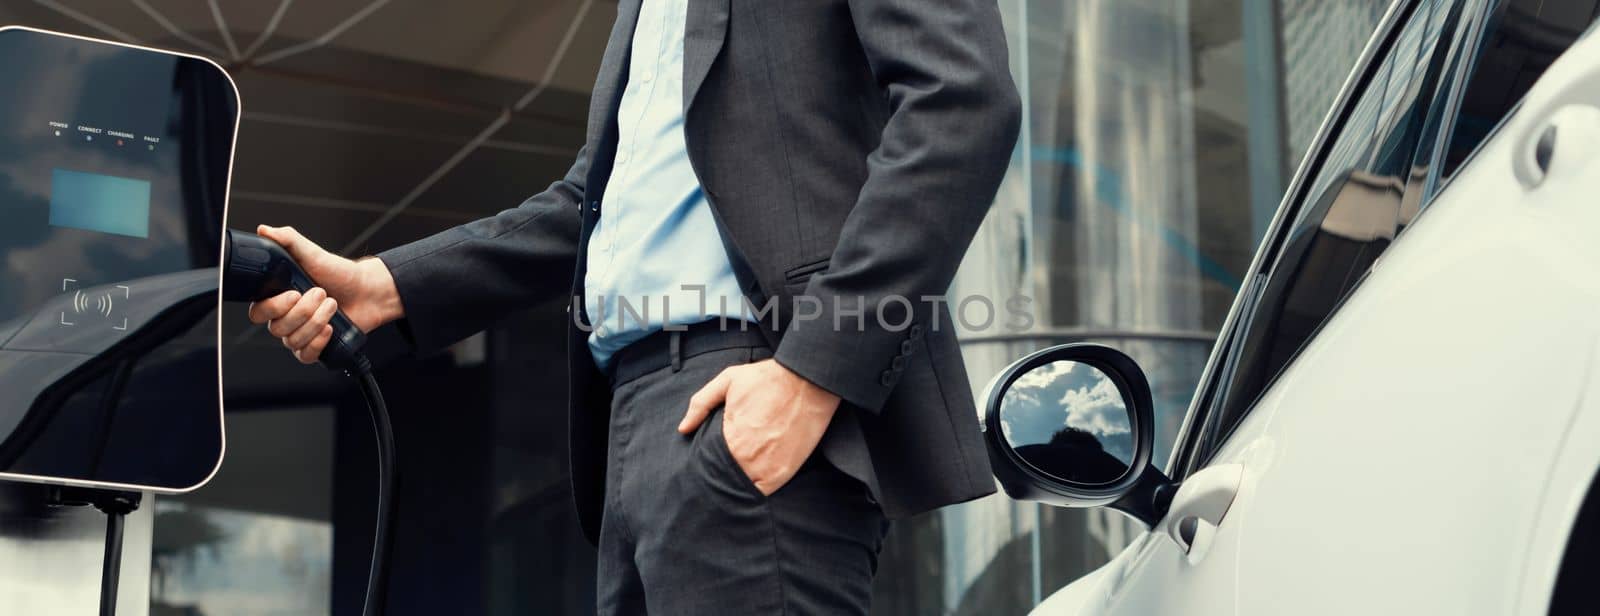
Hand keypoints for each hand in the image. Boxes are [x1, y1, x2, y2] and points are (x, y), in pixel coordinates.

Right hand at [245, 225, 403, 363]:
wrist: (367, 290)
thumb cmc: (338, 273)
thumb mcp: (312, 253)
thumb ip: (287, 240)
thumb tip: (265, 230)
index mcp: (278, 298)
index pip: (257, 313)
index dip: (274, 307)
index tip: (293, 293)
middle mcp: (285, 318)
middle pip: (277, 329)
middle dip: (303, 312)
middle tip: (322, 294)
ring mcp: (299, 334)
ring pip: (293, 341)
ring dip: (316, 322)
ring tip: (332, 305)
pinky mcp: (315, 347)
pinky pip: (305, 356)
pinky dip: (318, 343)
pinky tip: (330, 329)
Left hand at [679, 359, 840, 494]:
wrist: (809, 380)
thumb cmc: (768, 378)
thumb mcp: (728, 381)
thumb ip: (701, 404)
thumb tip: (683, 428)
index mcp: (730, 437)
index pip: (708, 464)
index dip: (704, 465)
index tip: (703, 463)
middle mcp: (747, 457)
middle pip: (723, 479)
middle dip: (718, 477)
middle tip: (715, 474)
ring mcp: (767, 467)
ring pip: (742, 489)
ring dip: (735, 485)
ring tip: (732, 479)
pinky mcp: (785, 472)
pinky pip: (763, 492)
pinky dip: (755, 490)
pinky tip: (750, 483)